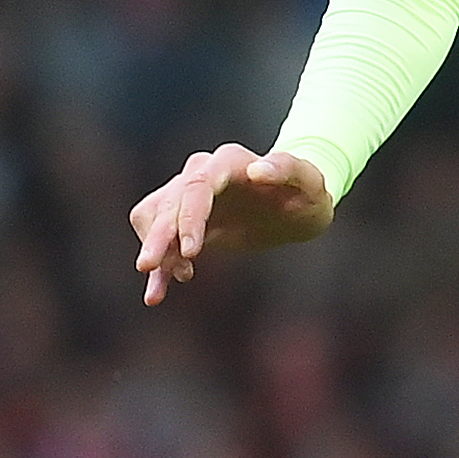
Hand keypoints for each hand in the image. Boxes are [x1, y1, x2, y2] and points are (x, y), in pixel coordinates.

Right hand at [128, 147, 334, 305]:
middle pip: (168, 203)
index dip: (189, 217)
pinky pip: (162, 241)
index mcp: (227, 162)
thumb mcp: (309, 182)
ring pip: (155, 218)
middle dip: (158, 236)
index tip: (192, 252)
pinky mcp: (188, 222)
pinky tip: (155, 295)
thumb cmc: (307, 192)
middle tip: (150, 266)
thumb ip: (287, 169)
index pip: (196, 186)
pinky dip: (158, 269)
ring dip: (156, 248)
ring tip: (178, 278)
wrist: (297, 206)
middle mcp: (202, 174)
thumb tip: (257, 170)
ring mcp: (191, 197)